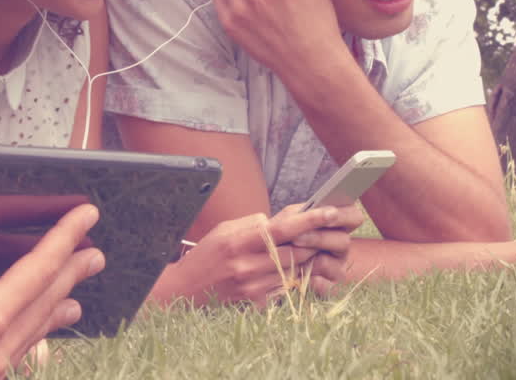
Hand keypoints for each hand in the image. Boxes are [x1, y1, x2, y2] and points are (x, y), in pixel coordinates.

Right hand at [0, 154, 103, 378]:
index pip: (39, 269)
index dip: (65, 238)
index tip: (88, 215)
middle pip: (46, 302)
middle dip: (70, 272)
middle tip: (95, 251)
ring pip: (34, 333)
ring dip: (55, 304)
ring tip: (76, 293)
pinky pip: (16, 354)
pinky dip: (32, 332)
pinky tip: (33, 332)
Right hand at [174, 204, 356, 306]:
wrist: (185, 290)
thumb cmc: (205, 256)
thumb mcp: (223, 231)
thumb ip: (252, 224)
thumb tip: (280, 220)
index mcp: (237, 242)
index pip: (282, 230)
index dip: (310, 220)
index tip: (330, 212)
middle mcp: (247, 266)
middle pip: (297, 251)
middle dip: (315, 240)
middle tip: (325, 232)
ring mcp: (253, 287)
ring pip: (296, 270)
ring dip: (306, 258)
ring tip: (306, 248)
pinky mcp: (257, 303)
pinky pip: (287, 286)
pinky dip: (293, 275)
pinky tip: (287, 269)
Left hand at [284, 201, 363, 295]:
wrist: (262, 261)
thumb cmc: (277, 234)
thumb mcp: (286, 219)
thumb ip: (301, 216)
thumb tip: (324, 213)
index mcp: (335, 224)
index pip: (354, 217)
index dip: (344, 216)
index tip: (329, 213)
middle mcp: (339, 245)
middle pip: (344, 241)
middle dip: (318, 238)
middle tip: (295, 238)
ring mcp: (335, 267)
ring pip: (330, 264)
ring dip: (307, 258)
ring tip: (285, 256)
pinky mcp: (327, 286)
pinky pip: (323, 286)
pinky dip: (308, 280)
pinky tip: (295, 276)